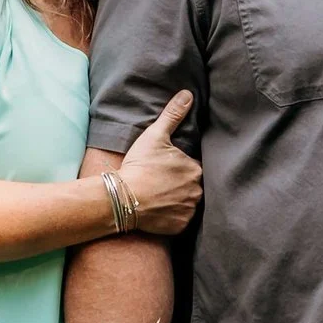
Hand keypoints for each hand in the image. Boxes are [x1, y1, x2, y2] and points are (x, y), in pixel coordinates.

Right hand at [117, 92, 202, 235]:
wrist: (123, 198)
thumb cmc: (139, 165)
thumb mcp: (155, 136)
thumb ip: (173, 115)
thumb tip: (187, 94)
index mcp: (196, 168)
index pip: (193, 167)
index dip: (178, 168)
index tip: (164, 169)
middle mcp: (198, 191)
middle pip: (193, 186)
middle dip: (181, 185)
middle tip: (161, 184)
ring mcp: (190, 210)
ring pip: (188, 203)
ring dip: (178, 201)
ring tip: (159, 197)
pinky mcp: (181, 227)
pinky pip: (181, 221)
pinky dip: (172, 217)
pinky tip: (159, 211)